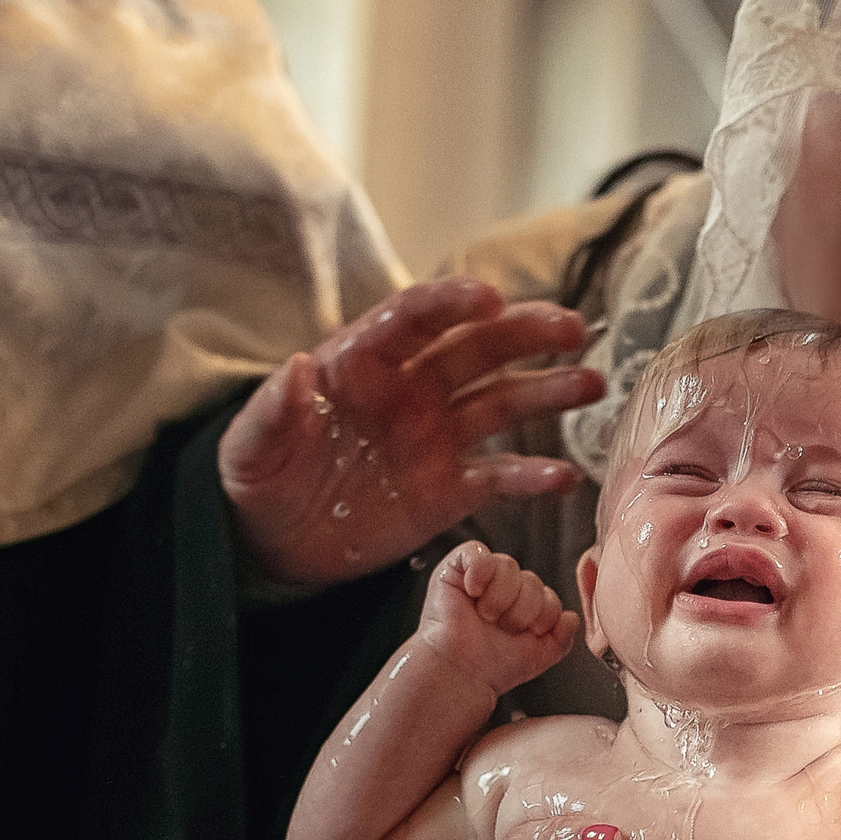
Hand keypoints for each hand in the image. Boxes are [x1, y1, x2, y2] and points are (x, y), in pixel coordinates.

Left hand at [219, 278, 602, 588]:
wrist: (272, 541)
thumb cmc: (259, 477)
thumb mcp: (249, 446)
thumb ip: (274, 409)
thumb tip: (296, 366)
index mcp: (363, 361)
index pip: (415, 317)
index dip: (452, 302)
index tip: (489, 297)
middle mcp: (412, 389)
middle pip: (478, 348)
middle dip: (526, 333)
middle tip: (572, 328)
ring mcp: (436, 437)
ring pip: (503, 403)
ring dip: (549, 392)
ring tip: (591, 384)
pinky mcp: (449, 490)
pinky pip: (499, 477)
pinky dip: (533, 477)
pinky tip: (565, 476)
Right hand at [420, 541, 577, 696]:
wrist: (461, 672)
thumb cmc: (492, 667)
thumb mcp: (539, 657)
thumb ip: (562, 638)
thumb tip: (571, 616)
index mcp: (523, 607)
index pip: (549, 596)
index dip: (542, 616)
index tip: (524, 635)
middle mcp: (503, 589)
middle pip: (532, 580)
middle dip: (522, 610)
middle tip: (501, 628)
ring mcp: (480, 577)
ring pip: (509, 565)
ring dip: (501, 597)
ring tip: (486, 615)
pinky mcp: (455, 569)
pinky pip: (476, 552)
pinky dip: (479, 570)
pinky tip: (473, 592)